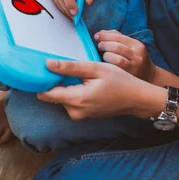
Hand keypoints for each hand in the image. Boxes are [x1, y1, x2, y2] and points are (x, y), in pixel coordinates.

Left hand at [37, 59, 163, 119]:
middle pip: (51, 95)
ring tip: (75, 73)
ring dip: (63, 86)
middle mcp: (74, 111)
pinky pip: (69, 101)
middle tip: (60, 66)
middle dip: (53, 82)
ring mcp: (78, 115)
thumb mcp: (95, 69)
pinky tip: (81, 81)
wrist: (137, 99)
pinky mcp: (82, 115)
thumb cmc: (119, 81)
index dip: (41, 80)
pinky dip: (71, 91)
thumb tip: (47, 64)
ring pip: (60, 98)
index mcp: (76, 99)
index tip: (41, 68)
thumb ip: (70, 67)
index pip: (44, 94)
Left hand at [95, 30, 156, 82]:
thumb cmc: (134, 58)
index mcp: (137, 45)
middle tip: (99, 45)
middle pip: (117, 47)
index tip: (97, 36)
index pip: (119, 37)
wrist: (149, 76)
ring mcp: (134, 67)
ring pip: (117, 59)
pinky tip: (105, 64)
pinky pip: (116, 69)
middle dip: (104, 44)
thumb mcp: (130, 46)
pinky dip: (108, 65)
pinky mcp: (129, 76)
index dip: (105, 35)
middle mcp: (137, 56)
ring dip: (106, 55)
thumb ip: (117, 37)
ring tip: (103, 54)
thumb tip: (100, 32)